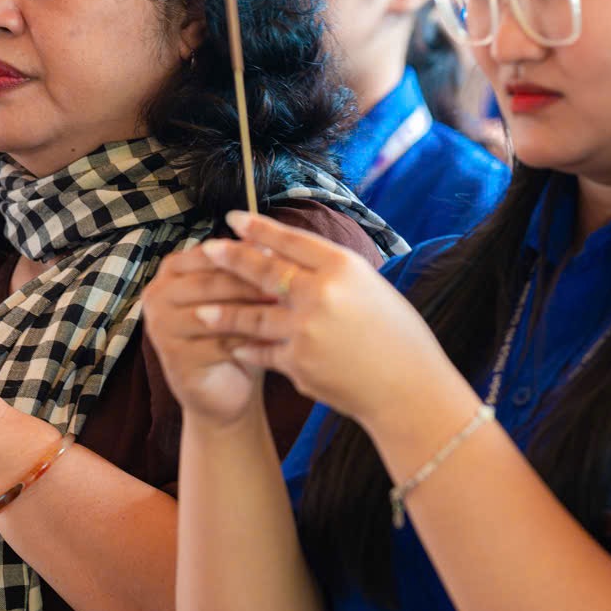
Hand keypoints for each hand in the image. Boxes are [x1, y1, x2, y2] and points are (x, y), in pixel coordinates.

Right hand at [141, 245, 274, 425]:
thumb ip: (244, 266)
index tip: (281, 256)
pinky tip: (276, 339)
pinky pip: (216, 342)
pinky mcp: (173, 355)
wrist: (225, 387)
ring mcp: (160, 325)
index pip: (209, 253)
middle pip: (210, 281)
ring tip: (287, 309)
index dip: (245, 255)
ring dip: (251, 311)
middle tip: (289, 284)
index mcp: (171, 270)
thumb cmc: (236, 333)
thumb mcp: (240, 295)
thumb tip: (267, 238)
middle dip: (251, 282)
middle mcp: (157, 294)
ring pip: (213, 311)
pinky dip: (248, 341)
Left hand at [187, 213, 471, 430]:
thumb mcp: (372, 289)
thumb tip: (290, 258)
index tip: (235, 219)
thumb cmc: (399, 339)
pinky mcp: (297, 362)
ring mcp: (306, 329)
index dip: (260, 229)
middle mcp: (321, 294)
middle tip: (207, 249)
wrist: (409, 391)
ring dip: (224, 311)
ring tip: (200, 309)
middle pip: (264, 270)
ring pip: (253, 314)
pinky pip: (262, 351)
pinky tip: (233, 346)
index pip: (292, 240)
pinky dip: (247, 348)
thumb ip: (332, 275)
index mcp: (345, 267)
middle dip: (231, 258)